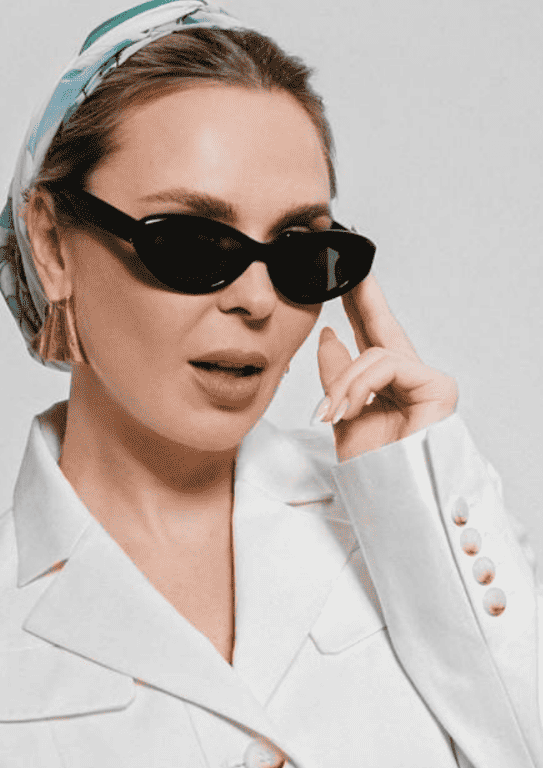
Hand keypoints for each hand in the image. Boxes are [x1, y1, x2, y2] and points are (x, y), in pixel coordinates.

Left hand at [315, 273, 457, 461]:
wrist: (388, 500)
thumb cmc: (372, 470)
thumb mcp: (341, 416)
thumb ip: (337, 376)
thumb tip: (329, 335)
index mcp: (384, 386)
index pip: (369, 337)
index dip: (357, 306)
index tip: (344, 279)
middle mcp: (408, 380)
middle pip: (382, 328)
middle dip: (362, 298)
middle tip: (348, 267)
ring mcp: (426, 382)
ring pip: (373, 354)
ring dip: (343, 382)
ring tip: (332, 412)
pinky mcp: (438, 386)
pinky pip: (387, 365)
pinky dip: (360, 385)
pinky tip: (349, 408)